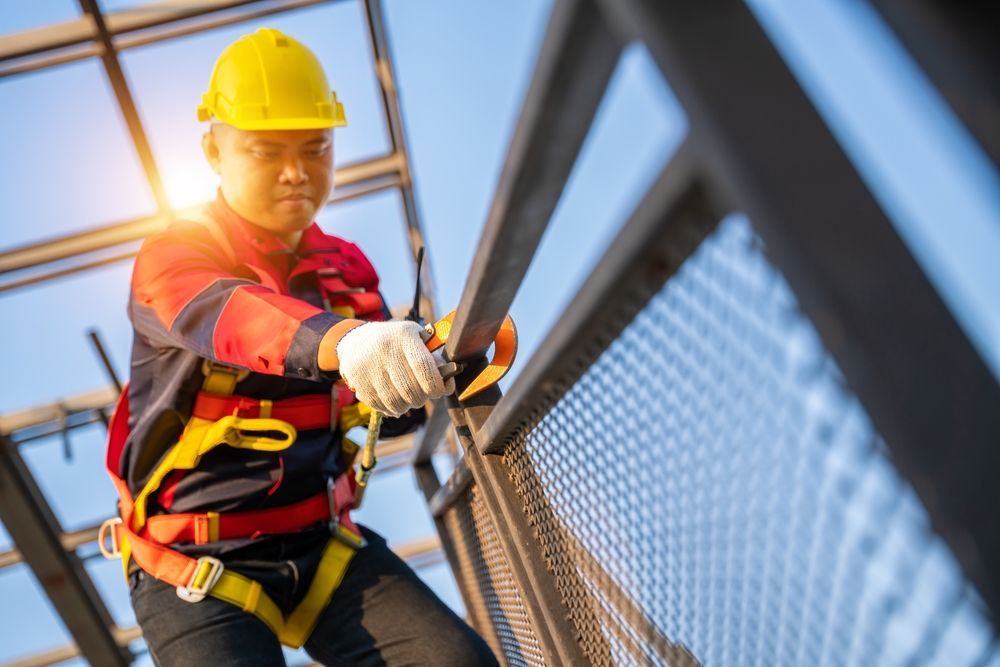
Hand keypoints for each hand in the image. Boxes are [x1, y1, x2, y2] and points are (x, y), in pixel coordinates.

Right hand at [334, 321, 454, 416]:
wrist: (356, 341)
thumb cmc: (396, 341)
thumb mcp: (415, 337)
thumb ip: (432, 356)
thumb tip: (447, 379)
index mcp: (404, 336)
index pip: (424, 367)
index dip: (435, 385)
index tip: (439, 390)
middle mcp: (385, 350)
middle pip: (411, 389)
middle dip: (422, 398)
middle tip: (423, 395)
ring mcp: (369, 367)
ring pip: (396, 402)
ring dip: (407, 405)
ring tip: (408, 398)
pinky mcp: (358, 382)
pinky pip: (381, 406)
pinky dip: (391, 409)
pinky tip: (394, 401)